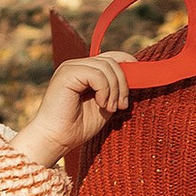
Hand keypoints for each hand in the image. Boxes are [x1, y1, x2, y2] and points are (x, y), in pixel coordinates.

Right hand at [14, 52, 127, 168]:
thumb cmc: (78, 126)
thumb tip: (136, 77)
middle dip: (123, 84)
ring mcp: (71, 67)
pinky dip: (105, 90)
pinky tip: (101, 104)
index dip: (128, 64)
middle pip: (112, 61)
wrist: (56, 139)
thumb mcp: (105, 104)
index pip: (112, 56)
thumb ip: (116, 89)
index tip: (139, 82)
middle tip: (121, 106)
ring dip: (115, 90)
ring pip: (106, 66)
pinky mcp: (67, 73)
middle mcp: (77, 65)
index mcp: (85, 70)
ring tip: (110, 108)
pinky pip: (96, 74)